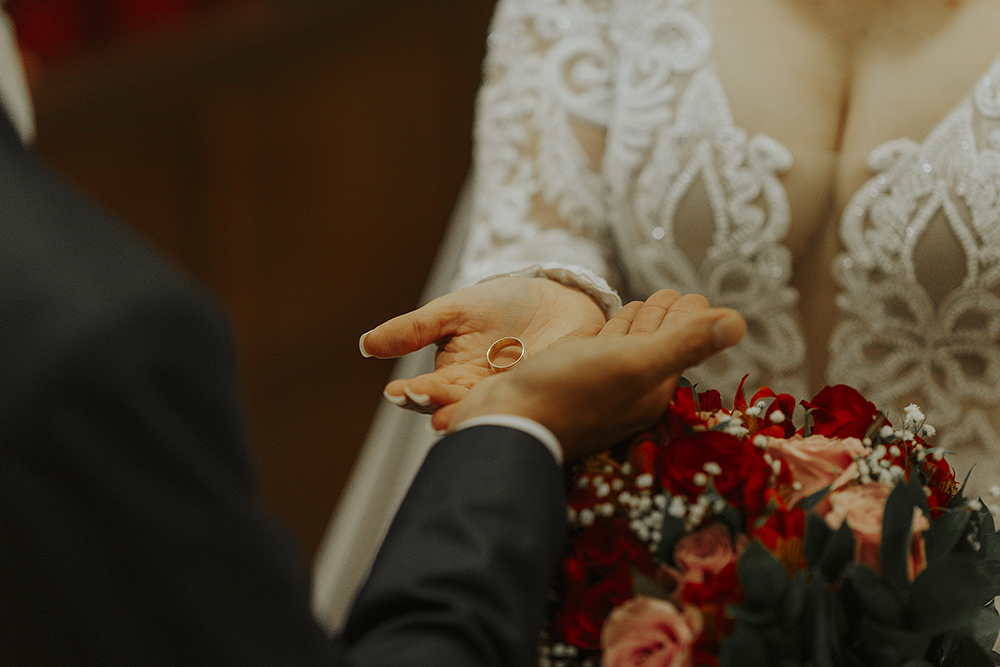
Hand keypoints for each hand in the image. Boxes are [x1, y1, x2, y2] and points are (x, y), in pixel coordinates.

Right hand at [359, 277, 607, 412]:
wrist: (559, 299)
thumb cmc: (503, 305)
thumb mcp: (454, 311)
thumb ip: (415, 329)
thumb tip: (366, 344)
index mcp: (454, 377)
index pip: (427, 393)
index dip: (413, 394)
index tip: (400, 392)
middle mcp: (480, 394)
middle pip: (454, 410)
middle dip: (439, 408)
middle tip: (427, 405)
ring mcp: (513, 397)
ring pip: (488, 416)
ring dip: (472, 417)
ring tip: (455, 416)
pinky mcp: (545, 395)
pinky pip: (530, 408)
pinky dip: (518, 411)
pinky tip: (508, 411)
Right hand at [438, 290, 745, 460]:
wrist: (506, 424)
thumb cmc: (569, 393)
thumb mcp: (634, 363)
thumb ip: (684, 343)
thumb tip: (739, 322)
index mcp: (652, 387)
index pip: (680, 343)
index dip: (691, 317)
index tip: (697, 295)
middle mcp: (628, 388)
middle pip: (655, 344)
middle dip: (667, 318)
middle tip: (677, 294)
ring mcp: (595, 384)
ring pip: (624, 347)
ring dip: (637, 324)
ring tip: (644, 304)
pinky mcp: (565, 378)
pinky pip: (594, 351)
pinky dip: (606, 334)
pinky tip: (602, 328)